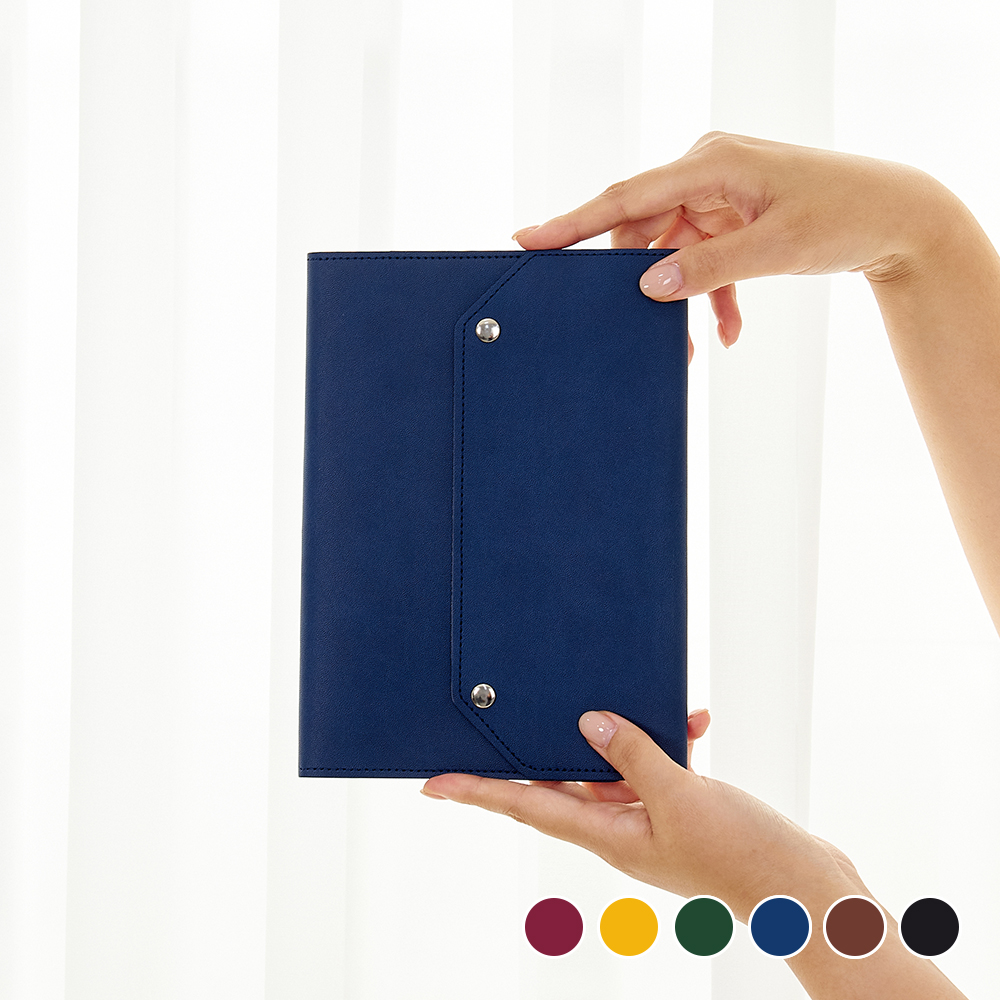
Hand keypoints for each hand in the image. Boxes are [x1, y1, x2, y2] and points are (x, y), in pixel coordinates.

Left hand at [421, 709, 859, 923]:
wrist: (805, 890)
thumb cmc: (743, 856)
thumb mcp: (681, 798)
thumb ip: (631, 756)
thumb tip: (588, 722)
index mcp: (608, 836)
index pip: (527, 806)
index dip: (478, 792)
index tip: (434, 783)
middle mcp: (620, 829)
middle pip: (563, 780)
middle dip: (544, 742)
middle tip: (508, 708)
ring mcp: (651, 819)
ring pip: (614, 765)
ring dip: (623, 731)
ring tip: (628, 694)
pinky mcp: (682, 808)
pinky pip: (660, 766)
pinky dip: (670, 739)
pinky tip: (692, 717)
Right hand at [512, 131, 953, 359]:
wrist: (898, 217)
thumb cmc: (845, 216)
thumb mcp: (774, 247)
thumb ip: (708, 267)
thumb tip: (651, 286)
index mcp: (711, 161)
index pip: (627, 196)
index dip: (574, 222)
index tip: (530, 240)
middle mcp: (708, 170)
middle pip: (645, 229)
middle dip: (644, 281)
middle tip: (649, 329)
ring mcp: (720, 193)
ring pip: (673, 249)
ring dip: (684, 296)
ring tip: (700, 342)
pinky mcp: (734, 215)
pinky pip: (703, 257)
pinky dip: (711, 294)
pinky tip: (727, 330)